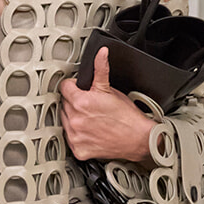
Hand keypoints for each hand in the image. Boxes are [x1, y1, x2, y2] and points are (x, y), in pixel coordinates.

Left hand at [58, 46, 156, 163]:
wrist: (138, 139)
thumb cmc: (127, 117)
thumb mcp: (112, 89)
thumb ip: (101, 70)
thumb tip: (101, 53)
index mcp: (81, 102)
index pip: (64, 87)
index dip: (74, 86)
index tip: (80, 90)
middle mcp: (76, 120)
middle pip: (64, 104)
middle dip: (75, 102)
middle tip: (91, 106)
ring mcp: (76, 137)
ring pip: (65, 121)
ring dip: (74, 118)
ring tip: (91, 119)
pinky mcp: (79, 150)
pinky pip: (70, 139)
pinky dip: (77, 136)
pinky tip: (90, 131)